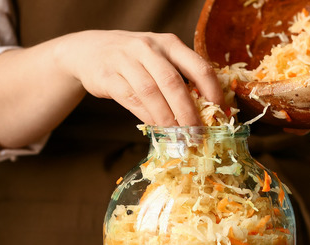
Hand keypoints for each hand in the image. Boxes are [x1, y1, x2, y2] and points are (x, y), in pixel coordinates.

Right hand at [62, 30, 223, 126]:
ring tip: (178, 136)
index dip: (211, 90)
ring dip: (166, 118)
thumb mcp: (159, 57)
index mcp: (169, 44)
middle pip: (173, 83)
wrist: (90, 50)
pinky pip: (131, 99)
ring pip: (151, 93)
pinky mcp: (108, 76)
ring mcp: (126, 61)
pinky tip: (156, 128)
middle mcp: (148, 48)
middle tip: (197, 133)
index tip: (219, 112)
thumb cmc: (134, 59)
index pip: (197, 66)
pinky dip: (146, 116)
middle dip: (187, 112)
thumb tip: (204, 111)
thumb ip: (179, 77)